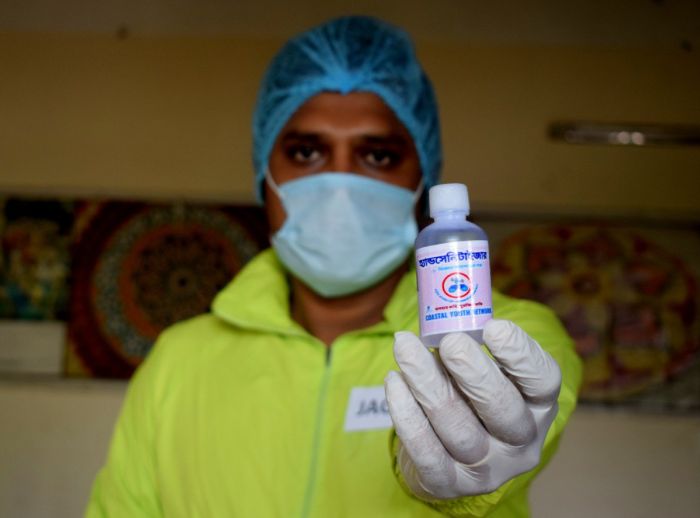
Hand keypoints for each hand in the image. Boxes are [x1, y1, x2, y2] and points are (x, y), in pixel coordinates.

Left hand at [384, 319, 561, 499]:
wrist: (448, 457)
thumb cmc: (468, 397)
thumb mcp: (487, 371)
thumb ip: (475, 340)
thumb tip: (446, 291)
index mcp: (538, 407)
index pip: (542, 382)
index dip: (521, 356)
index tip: (494, 327)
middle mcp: (520, 442)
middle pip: (502, 409)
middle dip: (474, 372)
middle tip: (450, 340)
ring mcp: (486, 468)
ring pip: (457, 428)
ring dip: (428, 383)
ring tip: (405, 347)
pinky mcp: (448, 483)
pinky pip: (425, 451)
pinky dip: (407, 414)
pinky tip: (394, 382)